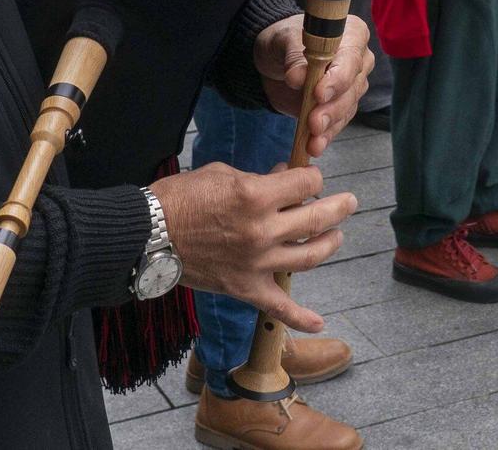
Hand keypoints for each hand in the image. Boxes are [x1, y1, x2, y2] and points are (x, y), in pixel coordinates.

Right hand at [151, 163, 355, 334]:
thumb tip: (283, 177)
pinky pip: (278, 307)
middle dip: (339, 206)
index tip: (310, 178)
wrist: (148, 235)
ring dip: (329, 244)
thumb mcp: (222, 174)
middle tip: (349, 202)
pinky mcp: (244, 288)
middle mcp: (262, 231)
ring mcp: (256, 263)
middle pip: (317, 218)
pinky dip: (301, 318)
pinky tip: (319, 322)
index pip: (306, 183)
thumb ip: (258, 177)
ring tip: (335, 236)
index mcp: (256, 196)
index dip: (312, 177)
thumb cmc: (181, 198)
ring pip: (309, 256)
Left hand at [252, 12, 372, 156]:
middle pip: (352, 88)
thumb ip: (294, 57)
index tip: (319, 94)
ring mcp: (352, 87)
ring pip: (346, 109)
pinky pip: (337, 123)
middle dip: (332, 108)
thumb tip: (298, 77)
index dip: (337, 79)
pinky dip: (325, 136)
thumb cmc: (285, 41)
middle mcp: (359, 61)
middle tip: (314, 122)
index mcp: (352, 36)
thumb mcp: (285, 40)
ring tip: (312, 141)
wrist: (275, 60)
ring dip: (329, 126)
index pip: (351, 59)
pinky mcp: (340, 107)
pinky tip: (314, 146)